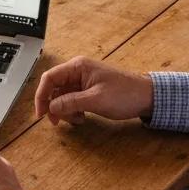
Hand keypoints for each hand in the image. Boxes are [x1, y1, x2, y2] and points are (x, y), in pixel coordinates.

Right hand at [34, 56, 152, 125]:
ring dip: (65, 111)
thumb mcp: (96, 100)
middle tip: (57, 122)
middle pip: (54, 88)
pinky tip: (82, 118)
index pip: (49, 78)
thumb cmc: (125, 94)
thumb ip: (71, 102)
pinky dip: (73, 111)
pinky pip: (72, 101)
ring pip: (62, 97)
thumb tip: (51, 107)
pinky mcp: (88, 90)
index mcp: (78, 67)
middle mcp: (78, 72)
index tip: (41, 113)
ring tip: (78, 120)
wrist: (147, 97)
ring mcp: (83, 81)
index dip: (41, 95)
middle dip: (54, 106)